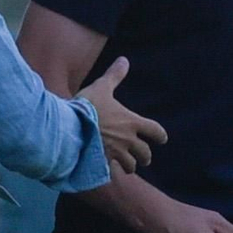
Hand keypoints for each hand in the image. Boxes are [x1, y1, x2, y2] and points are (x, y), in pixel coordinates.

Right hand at [81, 56, 167, 175]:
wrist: (70, 127)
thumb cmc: (88, 106)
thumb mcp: (102, 87)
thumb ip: (114, 76)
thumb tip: (124, 60)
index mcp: (132, 123)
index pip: (156, 131)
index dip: (160, 135)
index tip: (162, 139)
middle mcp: (128, 141)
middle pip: (145, 154)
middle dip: (145, 156)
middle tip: (144, 158)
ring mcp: (116, 154)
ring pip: (131, 166)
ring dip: (131, 166)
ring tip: (128, 167)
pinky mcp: (103, 164)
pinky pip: (112, 172)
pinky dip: (111, 171)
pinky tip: (108, 170)